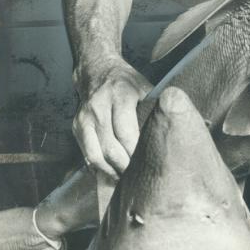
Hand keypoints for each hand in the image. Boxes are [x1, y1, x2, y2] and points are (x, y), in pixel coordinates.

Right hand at [72, 56, 151, 178]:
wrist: (97, 70)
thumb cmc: (127, 83)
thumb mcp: (145, 87)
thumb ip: (155, 108)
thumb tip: (173, 131)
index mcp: (119, 95)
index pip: (126, 133)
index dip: (136, 152)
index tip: (148, 162)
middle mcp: (99, 106)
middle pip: (110, 147)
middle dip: (125, 166)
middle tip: (139, 176)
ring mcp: (85, 117)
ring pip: (95, 155)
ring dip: (111, 170)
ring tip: (125, 178)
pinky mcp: (76, 126)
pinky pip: (86, 153)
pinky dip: (99, 166)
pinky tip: (111, 172)